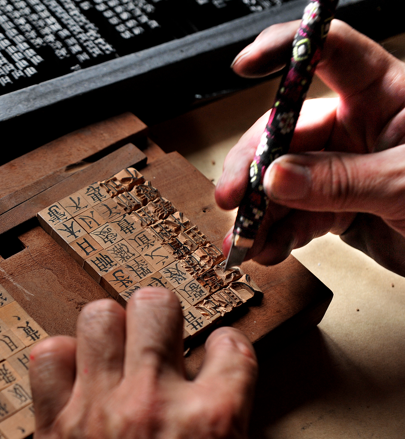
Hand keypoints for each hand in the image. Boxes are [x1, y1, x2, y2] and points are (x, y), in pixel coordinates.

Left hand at [29, 288, 256, 438]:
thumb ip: (226, 415)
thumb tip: (220, 383)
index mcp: (211, 422)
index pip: (231, 346)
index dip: (225, 347)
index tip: (217, 354)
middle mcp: (153, 404)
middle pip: (156, 304)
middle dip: (159, 318)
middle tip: (157, 338)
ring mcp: (100, 409)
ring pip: (99, 315)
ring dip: (110, 329)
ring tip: (115, 351)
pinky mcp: (55, 425)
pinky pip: (48, 357)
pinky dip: (60, 360)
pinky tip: (76, 374)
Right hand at [215, 20, 404, 275]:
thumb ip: (341, 180)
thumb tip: (277, 177)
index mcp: (385, 95)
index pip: (328, 53)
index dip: (284, 50)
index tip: (245, 65)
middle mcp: (358, 126)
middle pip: (286, 131)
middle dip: (252, 166)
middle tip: (232, 197)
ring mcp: (342, 169)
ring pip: (282, 181)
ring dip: (258, 213)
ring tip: (245, 239)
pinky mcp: (337, 208)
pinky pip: (296, 216)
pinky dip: (277, 235)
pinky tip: (267, 249)